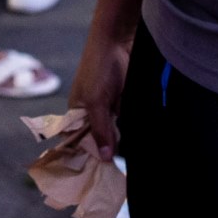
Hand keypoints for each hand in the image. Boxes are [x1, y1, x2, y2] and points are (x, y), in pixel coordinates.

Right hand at [70, 23, 133, 162]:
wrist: (119, 39)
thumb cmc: (98, 67)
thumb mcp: (95, 102)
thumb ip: (100, 130)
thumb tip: (105, 158)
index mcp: (76, 114)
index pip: (78, 142)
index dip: (86, 157)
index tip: (97, 178)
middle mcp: (92, 114)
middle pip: (99, 141)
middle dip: (107, 153)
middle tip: (118, 176)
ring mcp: (111, 109)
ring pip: (116, 134)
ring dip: (123, 143)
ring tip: (132, 163)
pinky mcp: (126, 103)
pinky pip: (129, 123)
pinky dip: (133, 131)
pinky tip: (142, 145)